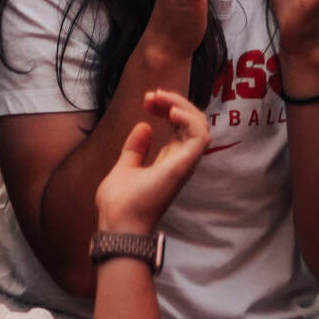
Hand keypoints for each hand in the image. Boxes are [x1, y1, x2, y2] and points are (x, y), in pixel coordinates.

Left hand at [94, 89, 208, 234]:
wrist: (117, 223)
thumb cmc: (120, 203)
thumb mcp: (125, 166)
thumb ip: (136, 149)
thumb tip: (145, 126)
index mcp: (169, 160)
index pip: (181, 127)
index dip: (169, 108)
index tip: (148, 99)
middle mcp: (181, 161)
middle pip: (193, 123)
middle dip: (176, 102)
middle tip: (153, 95)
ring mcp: (184, 164)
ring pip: (201, 127)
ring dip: (184, 106)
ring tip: (161, 98)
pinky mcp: (183, 167)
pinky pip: (200, 138)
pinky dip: (191, 121)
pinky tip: (172, 112)